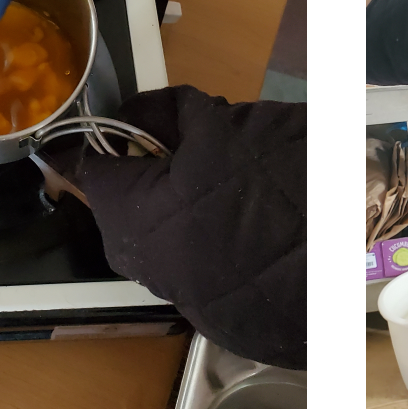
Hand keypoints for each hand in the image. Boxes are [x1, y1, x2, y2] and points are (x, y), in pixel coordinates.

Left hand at [62, 86, 307, 369]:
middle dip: (155, 164)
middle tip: (205, 144)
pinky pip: (182, 247)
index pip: (87, 157)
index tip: (144, 119)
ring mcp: (161, 279)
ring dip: (181, 195)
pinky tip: (241, 216)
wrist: (320, 276)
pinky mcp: (193, 297)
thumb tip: (141, 111)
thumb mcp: (219, 130)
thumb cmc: (264, 195)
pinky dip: (201, 226)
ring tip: (233, 180)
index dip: (114, 130)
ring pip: (154, 220)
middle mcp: (127, 250)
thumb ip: (168, 112)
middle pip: (124, 191)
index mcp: (120, 206)